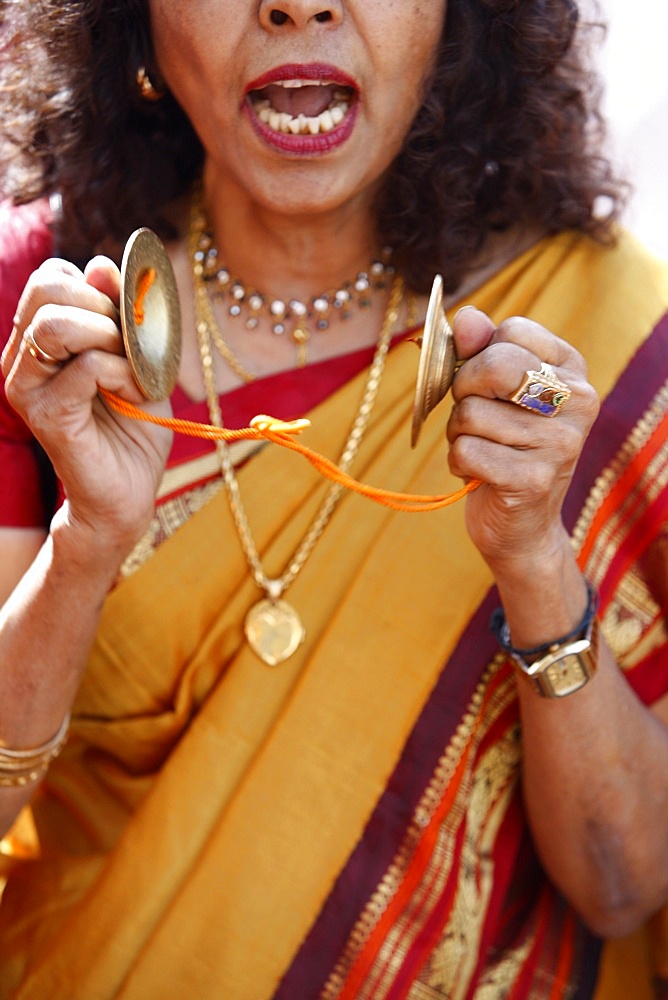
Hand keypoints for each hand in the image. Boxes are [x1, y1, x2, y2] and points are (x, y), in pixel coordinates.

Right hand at [1, 256, 172, 553]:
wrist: (128, 495)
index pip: (51, 277)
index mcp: (39, 340)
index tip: (128, 324)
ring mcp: (27, 386)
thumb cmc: (132, 429)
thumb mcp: (137, 360)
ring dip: (110, 335)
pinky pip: (87, 365)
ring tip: (132, 369)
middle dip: (103, 305)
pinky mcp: (46, 414)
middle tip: (131, 346)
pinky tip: (135, 394)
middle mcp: (22, 358)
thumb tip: (99, 264)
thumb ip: (120, 315)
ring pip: (56, 322)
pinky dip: (125, 372)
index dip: (98, 287)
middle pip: (47, 286)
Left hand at [446, 307, 599, 570]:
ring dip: (458, 434)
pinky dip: (458, 463)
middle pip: (494, 365)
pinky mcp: (532, 480)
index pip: (511, 331)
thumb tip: (465, 317)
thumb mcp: (497, 395)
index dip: (479, 355)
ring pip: (470, 413)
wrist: (522, 528)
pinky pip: (465, 450)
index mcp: (572, 371)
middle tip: (471, 414)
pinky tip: (479, 474)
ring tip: (482, 450)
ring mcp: (559, 443)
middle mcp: (578, 403)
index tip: (485, 384)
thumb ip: (480, 351)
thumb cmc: (504, 449)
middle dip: (464, 389)